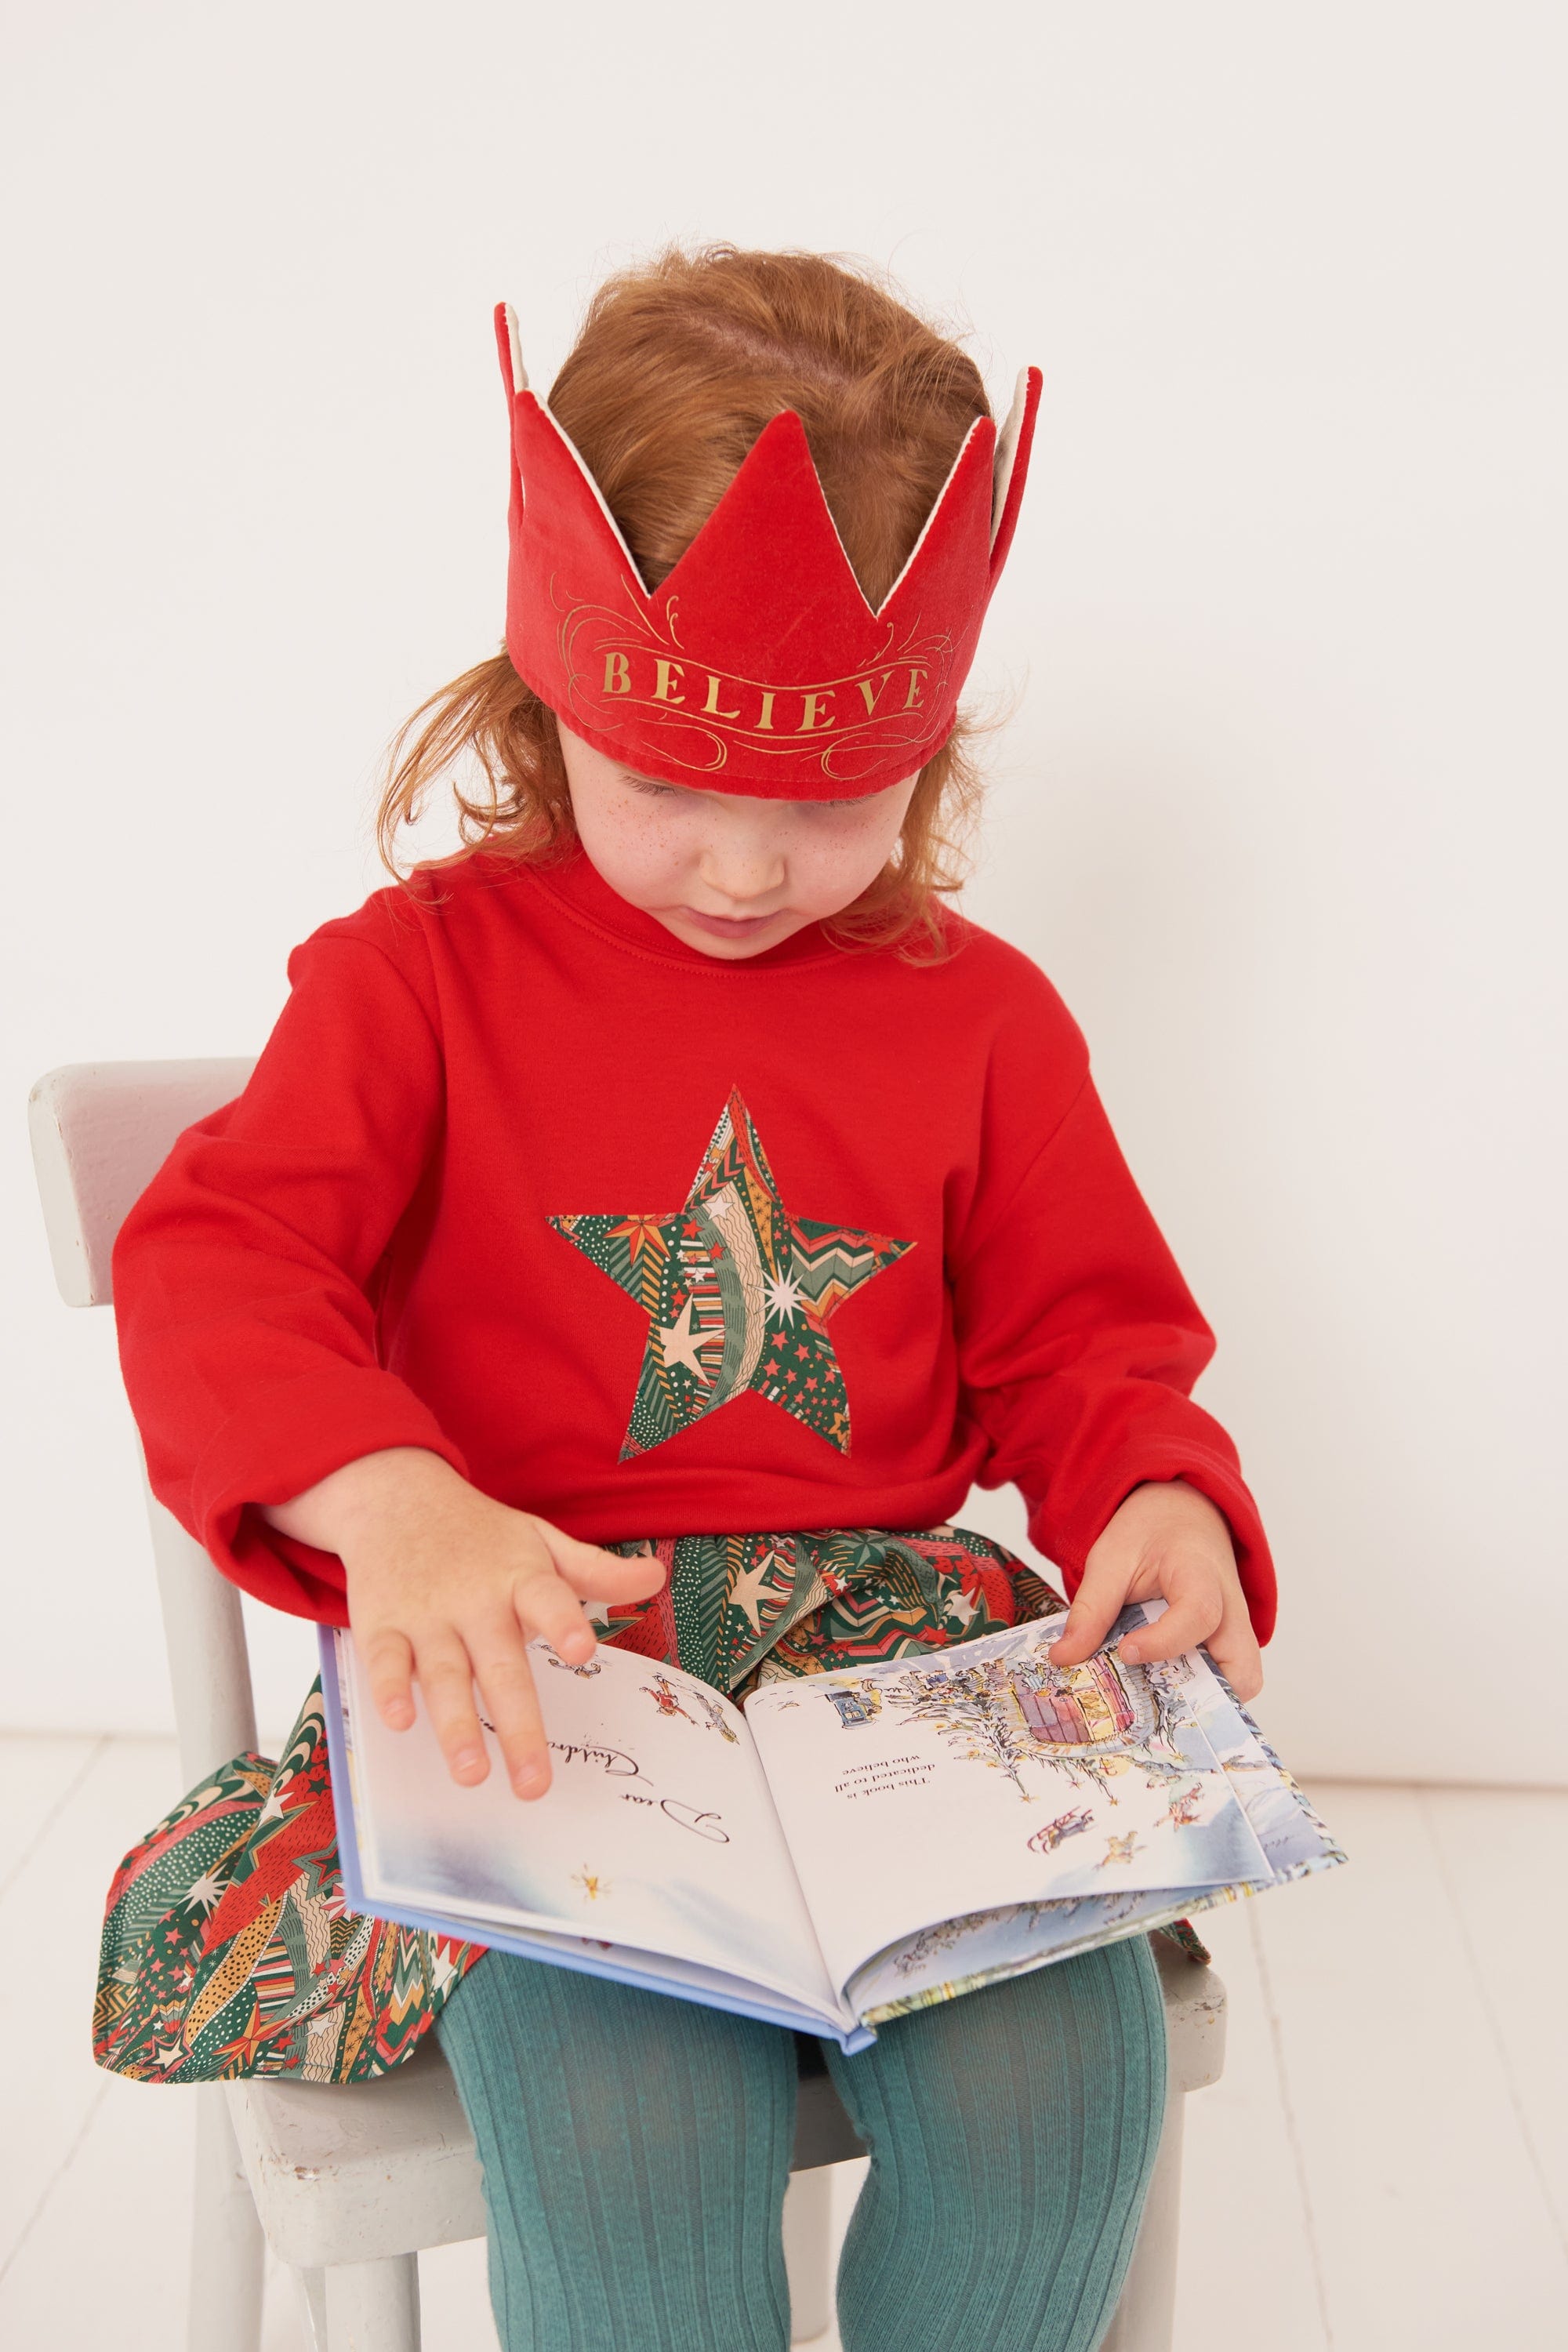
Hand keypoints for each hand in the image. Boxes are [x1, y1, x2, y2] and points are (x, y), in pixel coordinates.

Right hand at [261, 1449, 665, 1796]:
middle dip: (517, 1726)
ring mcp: (427, 1615)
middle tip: (534, 1782)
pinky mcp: (382, 1625)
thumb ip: (595, 1570)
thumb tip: (657, 1579)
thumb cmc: (482, 1535)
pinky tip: (399, 1722)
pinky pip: (383, 1661)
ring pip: (443, 1675)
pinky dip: (388, 1690)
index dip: (564, 1624)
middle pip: (499, 1666)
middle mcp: (475, 1600)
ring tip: (472, 1774)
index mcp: (521, 1578)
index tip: (582, 1652)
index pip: (547, 1600)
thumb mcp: (541, 1541)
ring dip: (455, 1725)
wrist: (397, 1497)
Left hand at [1048, 1480, 1262, 1700]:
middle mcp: (1232, 1608)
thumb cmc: (1151, 1531)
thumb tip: (1063, 1659)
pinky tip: (1161, 1691)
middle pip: (1241, 1667)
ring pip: (1243, 1680)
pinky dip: (1201, 1693)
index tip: (1126, 1651)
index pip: (1199, 1613)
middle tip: (1153, 1699)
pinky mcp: (1230, 1643)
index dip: (1164, 1641)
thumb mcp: (1110, 1558)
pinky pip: (1229, 1679)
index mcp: (1201, 1573)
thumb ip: (1090, 1609)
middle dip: (1201, 1695)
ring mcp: (1237, 1629)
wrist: (1181, 1512)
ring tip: (1155, 1700)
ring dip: (1204, 1700)